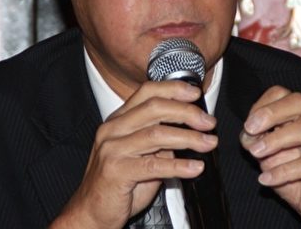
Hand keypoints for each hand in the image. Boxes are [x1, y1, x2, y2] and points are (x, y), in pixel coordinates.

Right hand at [50, 81, 217, 228]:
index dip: (173, 89)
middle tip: (209, 122)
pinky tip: (195, 167)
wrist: (91, 211)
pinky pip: (154, 165)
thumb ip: (159, 138)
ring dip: (189, 137)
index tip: (196, 94)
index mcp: (118, 120)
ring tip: (208, 143)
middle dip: (187, 112)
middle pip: (154, 108)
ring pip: (157, 134)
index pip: (147, 92)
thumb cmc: (118, 182)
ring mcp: (112, 149)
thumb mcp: (140, 153)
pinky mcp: (116, 171)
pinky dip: (178, 165)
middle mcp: (113, 129)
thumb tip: (190, 128)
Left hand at [240, 86, 300, 227]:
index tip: (248, 124)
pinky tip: (266, 179)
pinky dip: (283, 171)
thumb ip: (258, 142)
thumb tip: (247, 135)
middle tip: (250, 129)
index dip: (263, 105)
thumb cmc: (294, 176)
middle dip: (271, 113)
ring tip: (256, 153)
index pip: (284, 94)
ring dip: (275, 140)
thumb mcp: (269, 156)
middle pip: (300, 103)